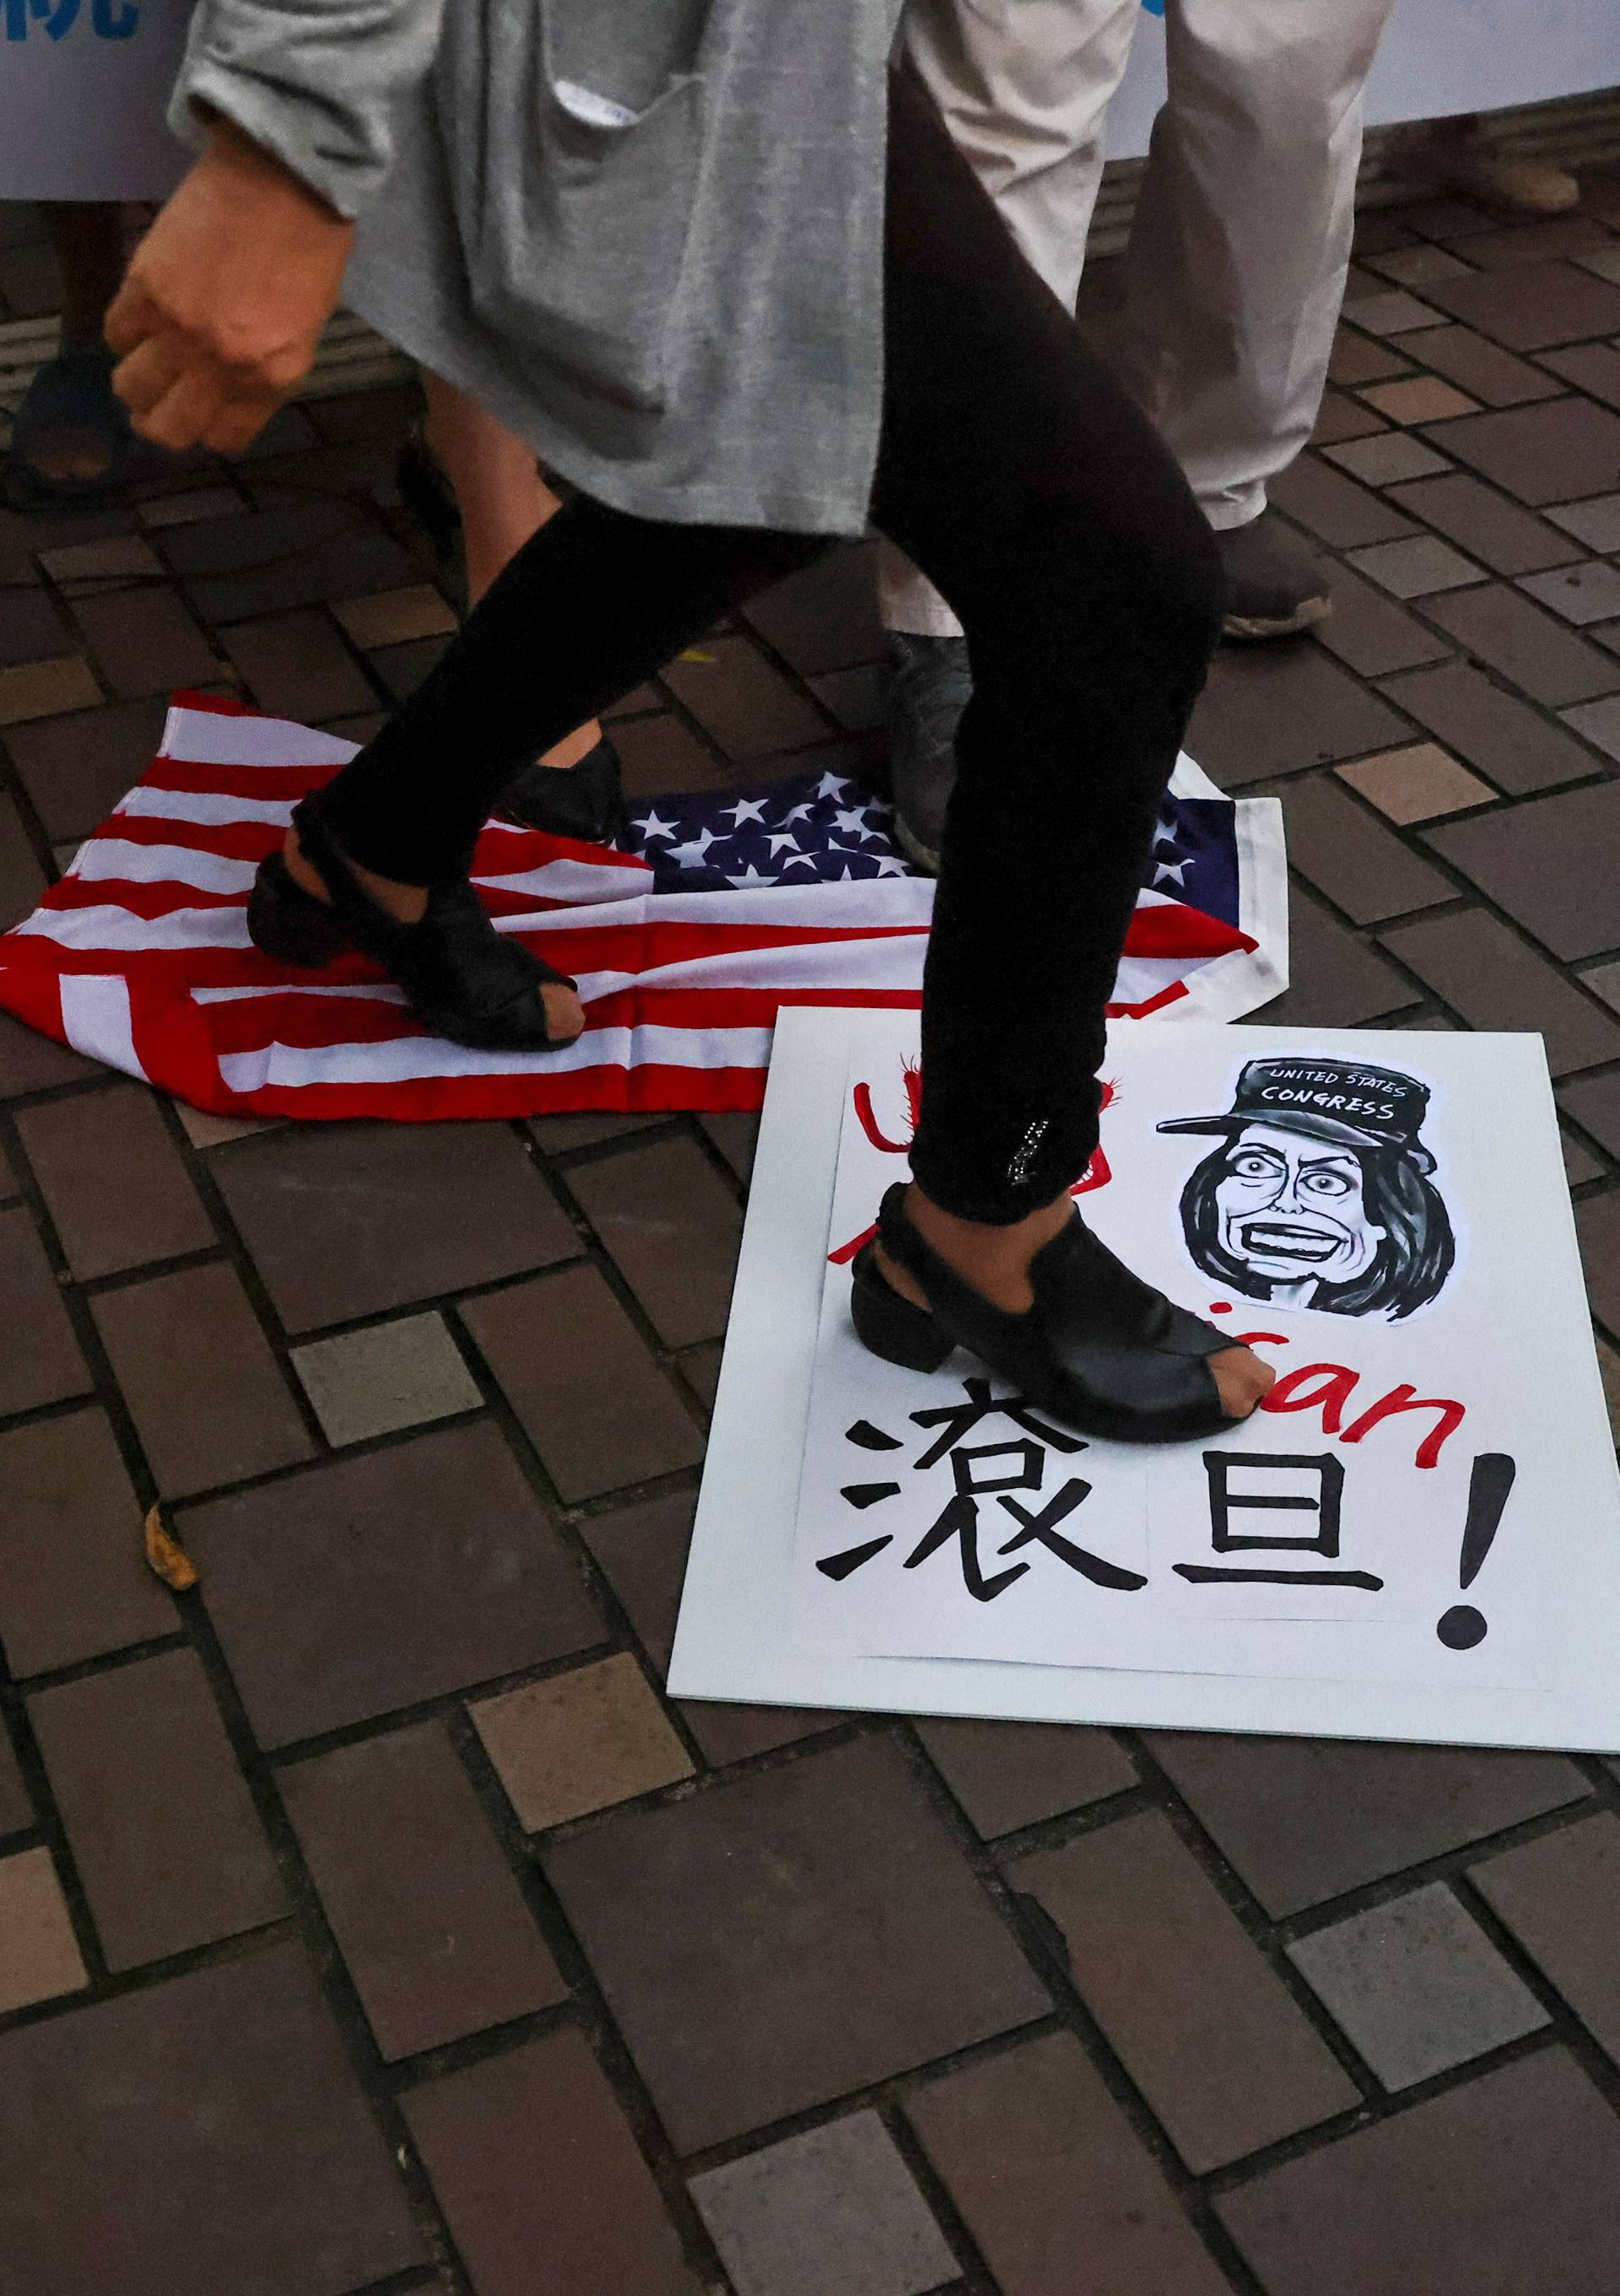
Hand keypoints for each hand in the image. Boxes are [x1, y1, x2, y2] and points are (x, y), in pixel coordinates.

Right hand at [107, 120, 354, 454]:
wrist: (286, 177)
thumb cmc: (308, 248)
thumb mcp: (302, 330)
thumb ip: (262, 370)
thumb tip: (222, 392)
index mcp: (271, 379)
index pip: (223, 438)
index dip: (204, 427)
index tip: (196, 409)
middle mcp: (224, 366)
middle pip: (170, 428)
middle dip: (156, 421)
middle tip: (152, 402)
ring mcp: (181, 330)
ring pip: (133, 387)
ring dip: (133, 381)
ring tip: (142, 359)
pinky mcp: (147, 288)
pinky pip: (116, 332)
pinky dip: (124, 329)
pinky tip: (140, 313)